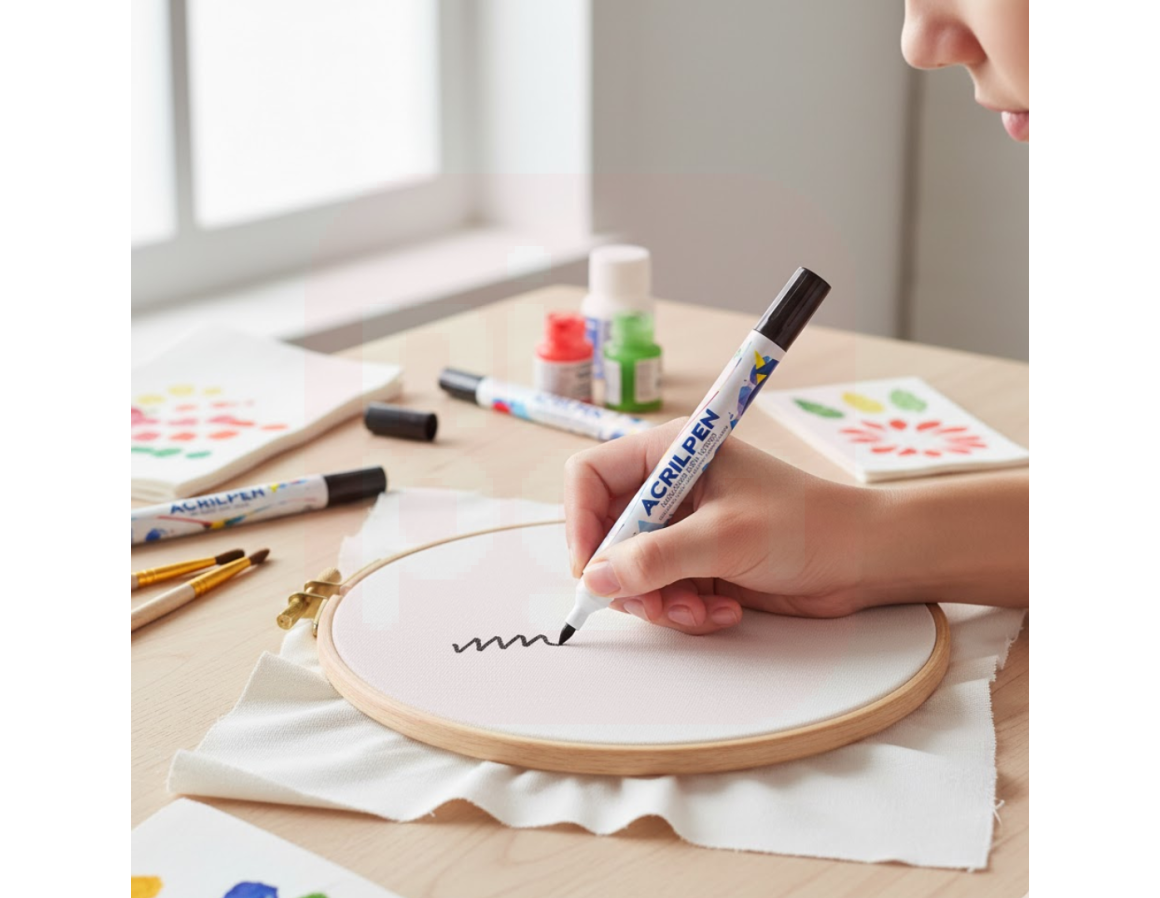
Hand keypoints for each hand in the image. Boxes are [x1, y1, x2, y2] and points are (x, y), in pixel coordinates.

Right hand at [563, 419, 881, 634]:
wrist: (863, 559)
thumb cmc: (806, 526)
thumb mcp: (724, 539)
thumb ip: (655, 558)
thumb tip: (597, 578)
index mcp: (670, 454)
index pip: (591, 477)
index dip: (580, 521)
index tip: (590, 567)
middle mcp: (669, 488)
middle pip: (605, 533)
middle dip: (624, 575)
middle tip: (647, 601)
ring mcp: (683, 528)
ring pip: (631, 572)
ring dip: (658, 601)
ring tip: (698, 610)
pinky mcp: (698, 563)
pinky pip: (662, 593)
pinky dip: (683, 611)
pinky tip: (723, 612)